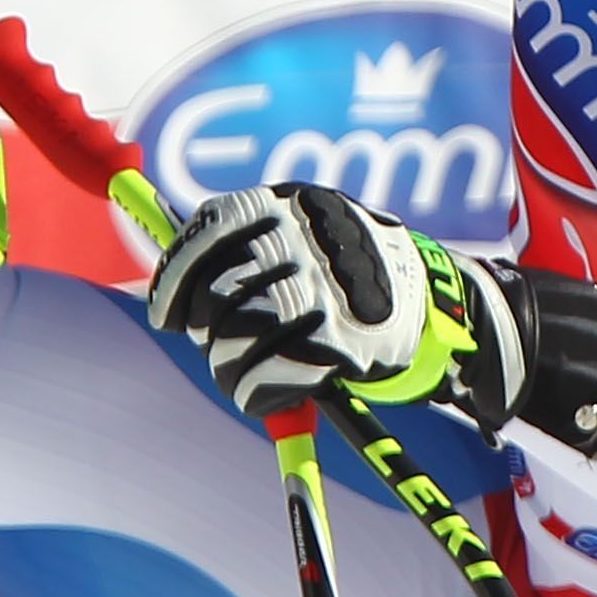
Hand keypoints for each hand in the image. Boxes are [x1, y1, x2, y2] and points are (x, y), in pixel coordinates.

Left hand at [147, 185, 522, 423]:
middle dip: (207, 332)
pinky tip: (257, 395)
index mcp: (284, 202)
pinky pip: (274, 374)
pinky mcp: (346, 339)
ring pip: (241, 339)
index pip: (208, 234)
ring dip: (227, 369)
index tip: (165, 317)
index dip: (174, 282)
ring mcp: (325, 289)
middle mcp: (303, 240)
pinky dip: (255, 393)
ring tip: (234, 376)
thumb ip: (239, 244)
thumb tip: (170, 288)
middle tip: (215, 346)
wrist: (430, 296)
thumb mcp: (296, 227)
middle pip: (220, 293)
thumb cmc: (340, 265)